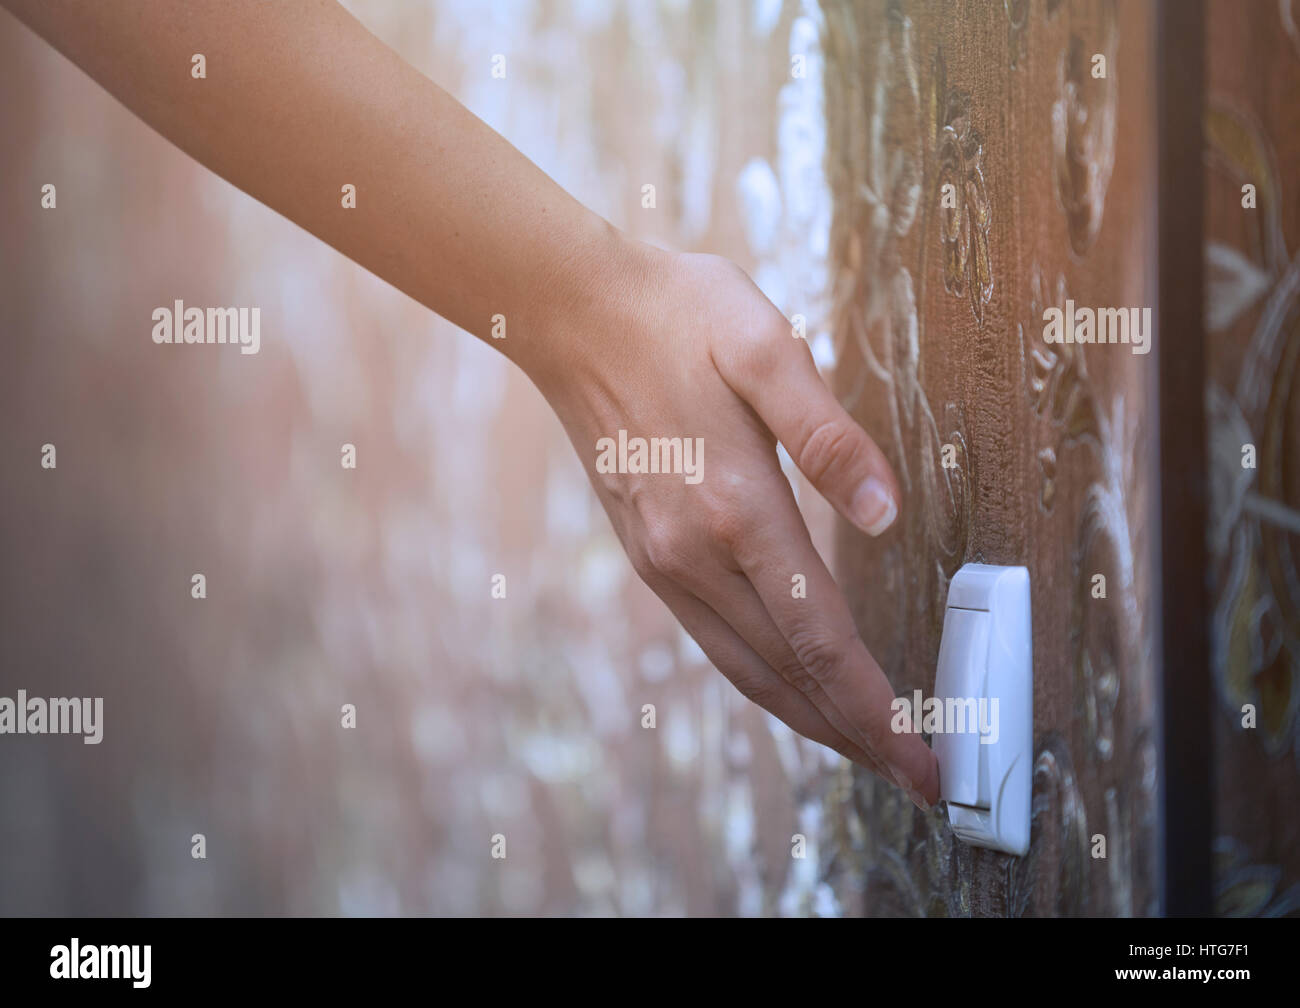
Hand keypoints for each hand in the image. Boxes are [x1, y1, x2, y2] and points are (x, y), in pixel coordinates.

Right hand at [524, 237, 939, 809]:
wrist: (574, 315)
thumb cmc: (677, 316)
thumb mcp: (766, 348)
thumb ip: (830, 436)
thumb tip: (884, 513)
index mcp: (736, 509)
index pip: (822, 641)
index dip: (878, 708)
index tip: (925, 757)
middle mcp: (696, 556)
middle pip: (788, 676)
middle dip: (859, 736)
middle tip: (918, 780)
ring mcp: (665, 563)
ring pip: (748, 671)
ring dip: (812, 720)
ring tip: (866, 750)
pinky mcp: (650, 556)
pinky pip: (716, 643)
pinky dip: (766, 682)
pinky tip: (791, 688)